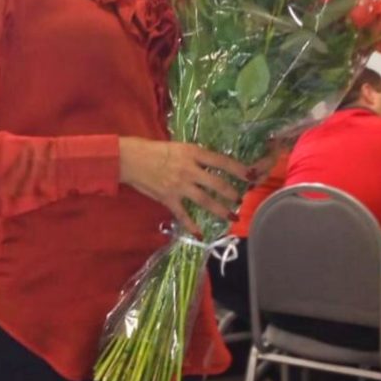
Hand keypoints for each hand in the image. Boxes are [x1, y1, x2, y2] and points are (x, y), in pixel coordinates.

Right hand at [118, 137, 250, 230]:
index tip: (250, 175)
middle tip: (240, 199)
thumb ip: (194, 156)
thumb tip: (211, 165)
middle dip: (231, 193)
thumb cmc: (153, 149)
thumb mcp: (178, 146)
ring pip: (205, 201)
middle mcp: (189, 170)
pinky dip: (192, 225)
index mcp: (192, 153)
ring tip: (232, 216)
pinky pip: (183, 214)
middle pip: (216, 184)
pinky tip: (200, 233)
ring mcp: (179, 186)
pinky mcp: (168, 199)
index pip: (221, 161)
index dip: (238, 169)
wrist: (130, 159)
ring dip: (220, 209)